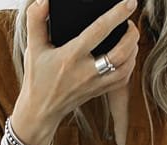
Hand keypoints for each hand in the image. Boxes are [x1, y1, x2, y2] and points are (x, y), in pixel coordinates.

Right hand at [16, 0, 139, 140]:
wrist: (41, 111)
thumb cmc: (37, 78)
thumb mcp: (33, 47)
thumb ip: (36, 20)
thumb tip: (44, 1)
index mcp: (71, 56)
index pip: (99, 31)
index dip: (117, 14)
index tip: (129, 3)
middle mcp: (87, 72)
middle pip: (120, 52)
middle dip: (132, 34)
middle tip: (131, 21)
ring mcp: (96, 84)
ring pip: (125, 67)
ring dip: (133, 49)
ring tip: (131, 36)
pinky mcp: (100, 92)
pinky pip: (123, 79)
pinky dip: (130, 64)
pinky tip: (128, 55)